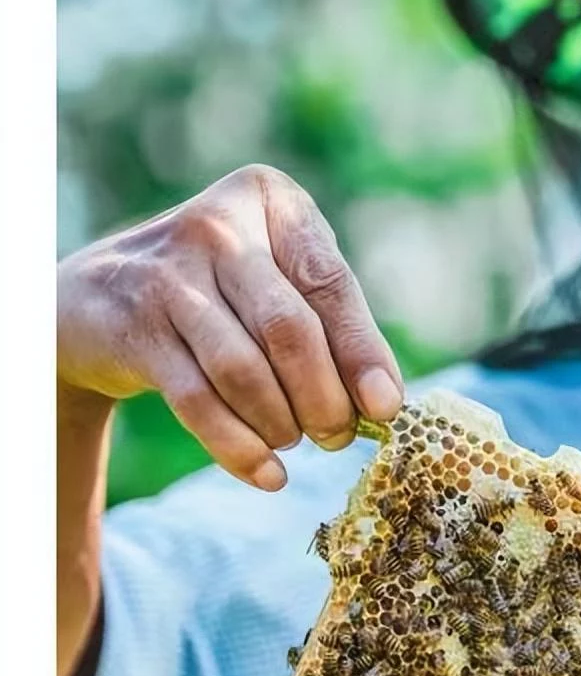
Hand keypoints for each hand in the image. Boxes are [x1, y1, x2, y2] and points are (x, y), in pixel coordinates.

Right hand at [56, 165, 403, 490]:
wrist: (99, 299)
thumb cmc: (220, 294)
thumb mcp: (276, 281)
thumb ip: (330, 327)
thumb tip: (385, 404)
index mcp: (268, 201)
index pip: (329, 283)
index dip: (362, 352)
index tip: (385, 409)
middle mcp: (217, 227)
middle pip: (288, 330)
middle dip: (323, 399)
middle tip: (336, 437)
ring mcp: (168, 275)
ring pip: (243, 370)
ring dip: (280, 424)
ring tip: (293, 441)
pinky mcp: (135, 328)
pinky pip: (199, 402)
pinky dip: (240, 448)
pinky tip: (268, 474)